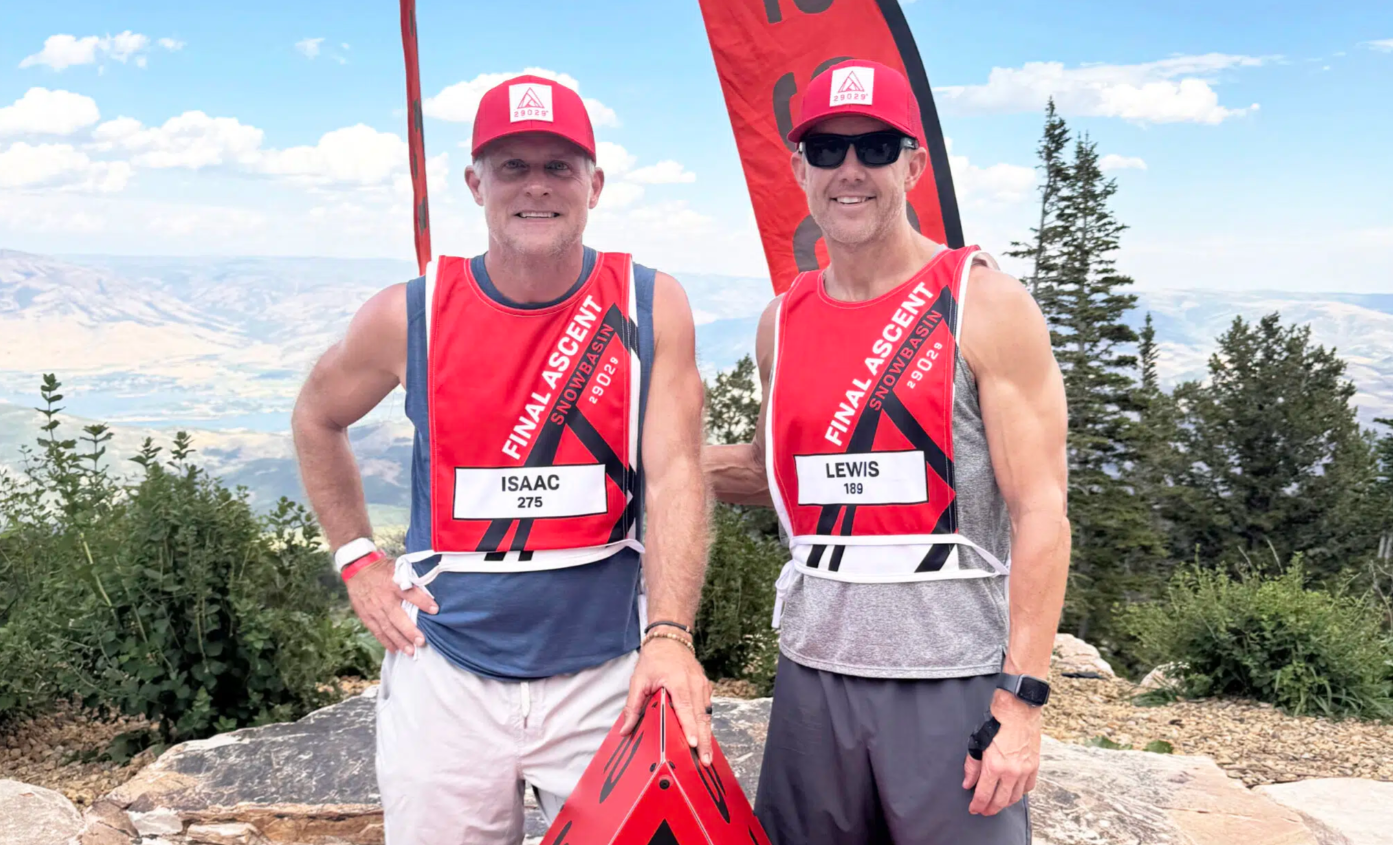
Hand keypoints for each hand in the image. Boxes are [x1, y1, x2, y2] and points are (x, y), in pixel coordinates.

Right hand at [346, 558, 436, 655]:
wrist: (358, 567)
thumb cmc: (382, 568)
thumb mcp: (398, 568)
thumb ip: (410, 579)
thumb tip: (429, 587)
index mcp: (393, 583)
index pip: (410, 592)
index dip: (423, 601)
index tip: (435, 610)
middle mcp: (383, 598)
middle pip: (397, 617)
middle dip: (410, 631)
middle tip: (421, 642)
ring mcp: (373, 608)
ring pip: (387, 628)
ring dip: (399, 641)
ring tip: (410, 651)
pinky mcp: (366, 614)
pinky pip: (376, 630)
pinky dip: (385, 641)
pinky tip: (394, 649)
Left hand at [619, 637, 713, 764]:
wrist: (670, 640)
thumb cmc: (654, 660)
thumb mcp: (638, 680)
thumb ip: (634, 705)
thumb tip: (625, 729)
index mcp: (678, 682)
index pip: (685, 708)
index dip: (690, 727)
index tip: (694, 743)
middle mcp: (695, 684)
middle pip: (701, 717)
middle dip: (704, 740)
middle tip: (704, 761)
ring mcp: (702, 686)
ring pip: (707, 715)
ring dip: (707, 736)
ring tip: (707, 757)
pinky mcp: (705, 688)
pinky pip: (707, 709)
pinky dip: (706, 725)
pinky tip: (705, 740)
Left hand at [962, 690, 1041, 815]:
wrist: (1018, 709)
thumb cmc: (996, 722)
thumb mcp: (976, 743)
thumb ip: (972, 766)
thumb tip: (968, 783)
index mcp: (994, 767)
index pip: (984, 795)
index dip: (978, 805)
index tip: (974, 809)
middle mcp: (1011, 772)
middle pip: (1000, 801)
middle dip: (990, 809)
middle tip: (984, 810)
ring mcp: (1025, 770)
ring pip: (1015, 797)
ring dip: (1005, 803)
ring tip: (997, 803)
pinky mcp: (1034, 766)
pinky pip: (1028, 787)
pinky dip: (1020, 792)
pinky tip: (1013, 792)